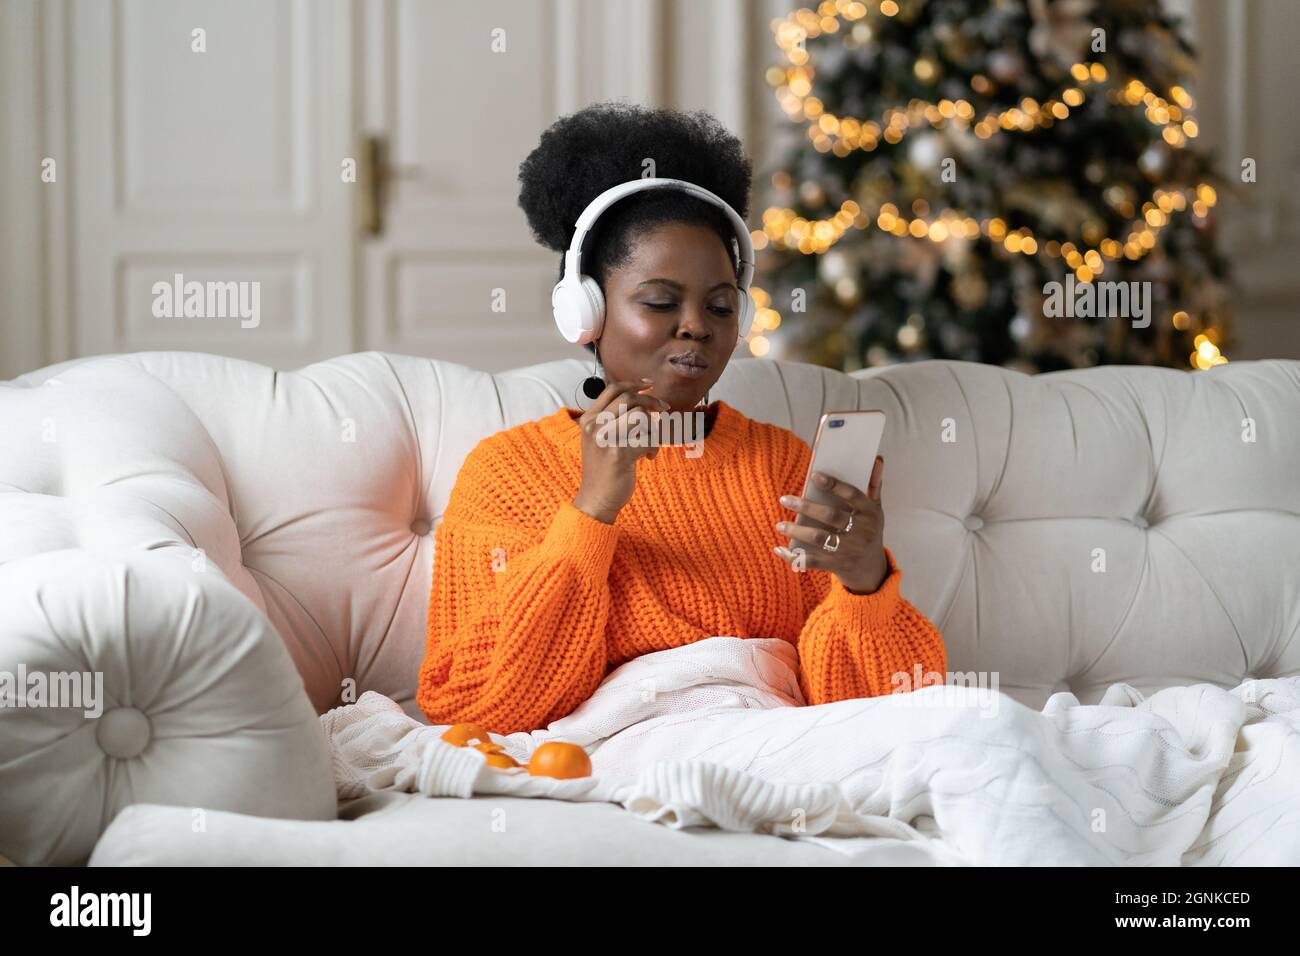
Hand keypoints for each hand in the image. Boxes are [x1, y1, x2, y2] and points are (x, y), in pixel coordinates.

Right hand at [572, 378, 669, 523]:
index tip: (650, 385)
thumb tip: (641, 397)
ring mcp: (606, 439)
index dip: (634, 384)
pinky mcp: (620, 454)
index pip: (612, 389)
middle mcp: (594, 426)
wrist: (596, 499)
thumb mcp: (599, 438)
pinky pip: (648, 439)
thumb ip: (612, 419)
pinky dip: (654, 447)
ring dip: (653, 429)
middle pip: (629, 398)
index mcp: (589, 419)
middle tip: (664, 409)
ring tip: (650, 445)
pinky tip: (649, 457)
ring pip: (641, 416)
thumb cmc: (603, 469)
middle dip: (652, 401)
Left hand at [773, 455, 887, 593]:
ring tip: (779, 525)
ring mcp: (849, 550)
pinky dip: (793, 557)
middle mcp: (861, 532)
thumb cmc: (869, 531)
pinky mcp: (837, 565)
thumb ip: (873, 485)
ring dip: (796, 531)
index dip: (834, 485)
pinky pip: (812, 561)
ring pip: (819, 538)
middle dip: (806, 507)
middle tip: (784, 499)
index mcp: (870, 514)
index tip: (814, 475)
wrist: (871, 569)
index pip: (852, 495)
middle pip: (831, 516)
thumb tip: (877, 458)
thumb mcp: (875, 510)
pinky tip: (779, 549)